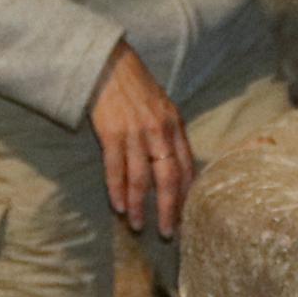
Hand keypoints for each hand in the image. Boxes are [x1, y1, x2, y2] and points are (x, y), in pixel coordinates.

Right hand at [90, 44, 196, 238]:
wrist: (110, 63)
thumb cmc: (137, 86)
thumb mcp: (163, 107)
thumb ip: (170, 135)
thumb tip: (177, 167)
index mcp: (175, 126)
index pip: (186, 167)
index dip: (187, 195)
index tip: (187, 216)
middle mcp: (159, 131)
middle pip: (168, 178)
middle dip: (169, 209)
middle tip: (169, 233)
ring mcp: (135, 133)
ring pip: (140, 178)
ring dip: (140, 205)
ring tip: (138, 225)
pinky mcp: (111, 132)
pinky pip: (116, 167)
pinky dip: (117, 189)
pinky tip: (119, 205)